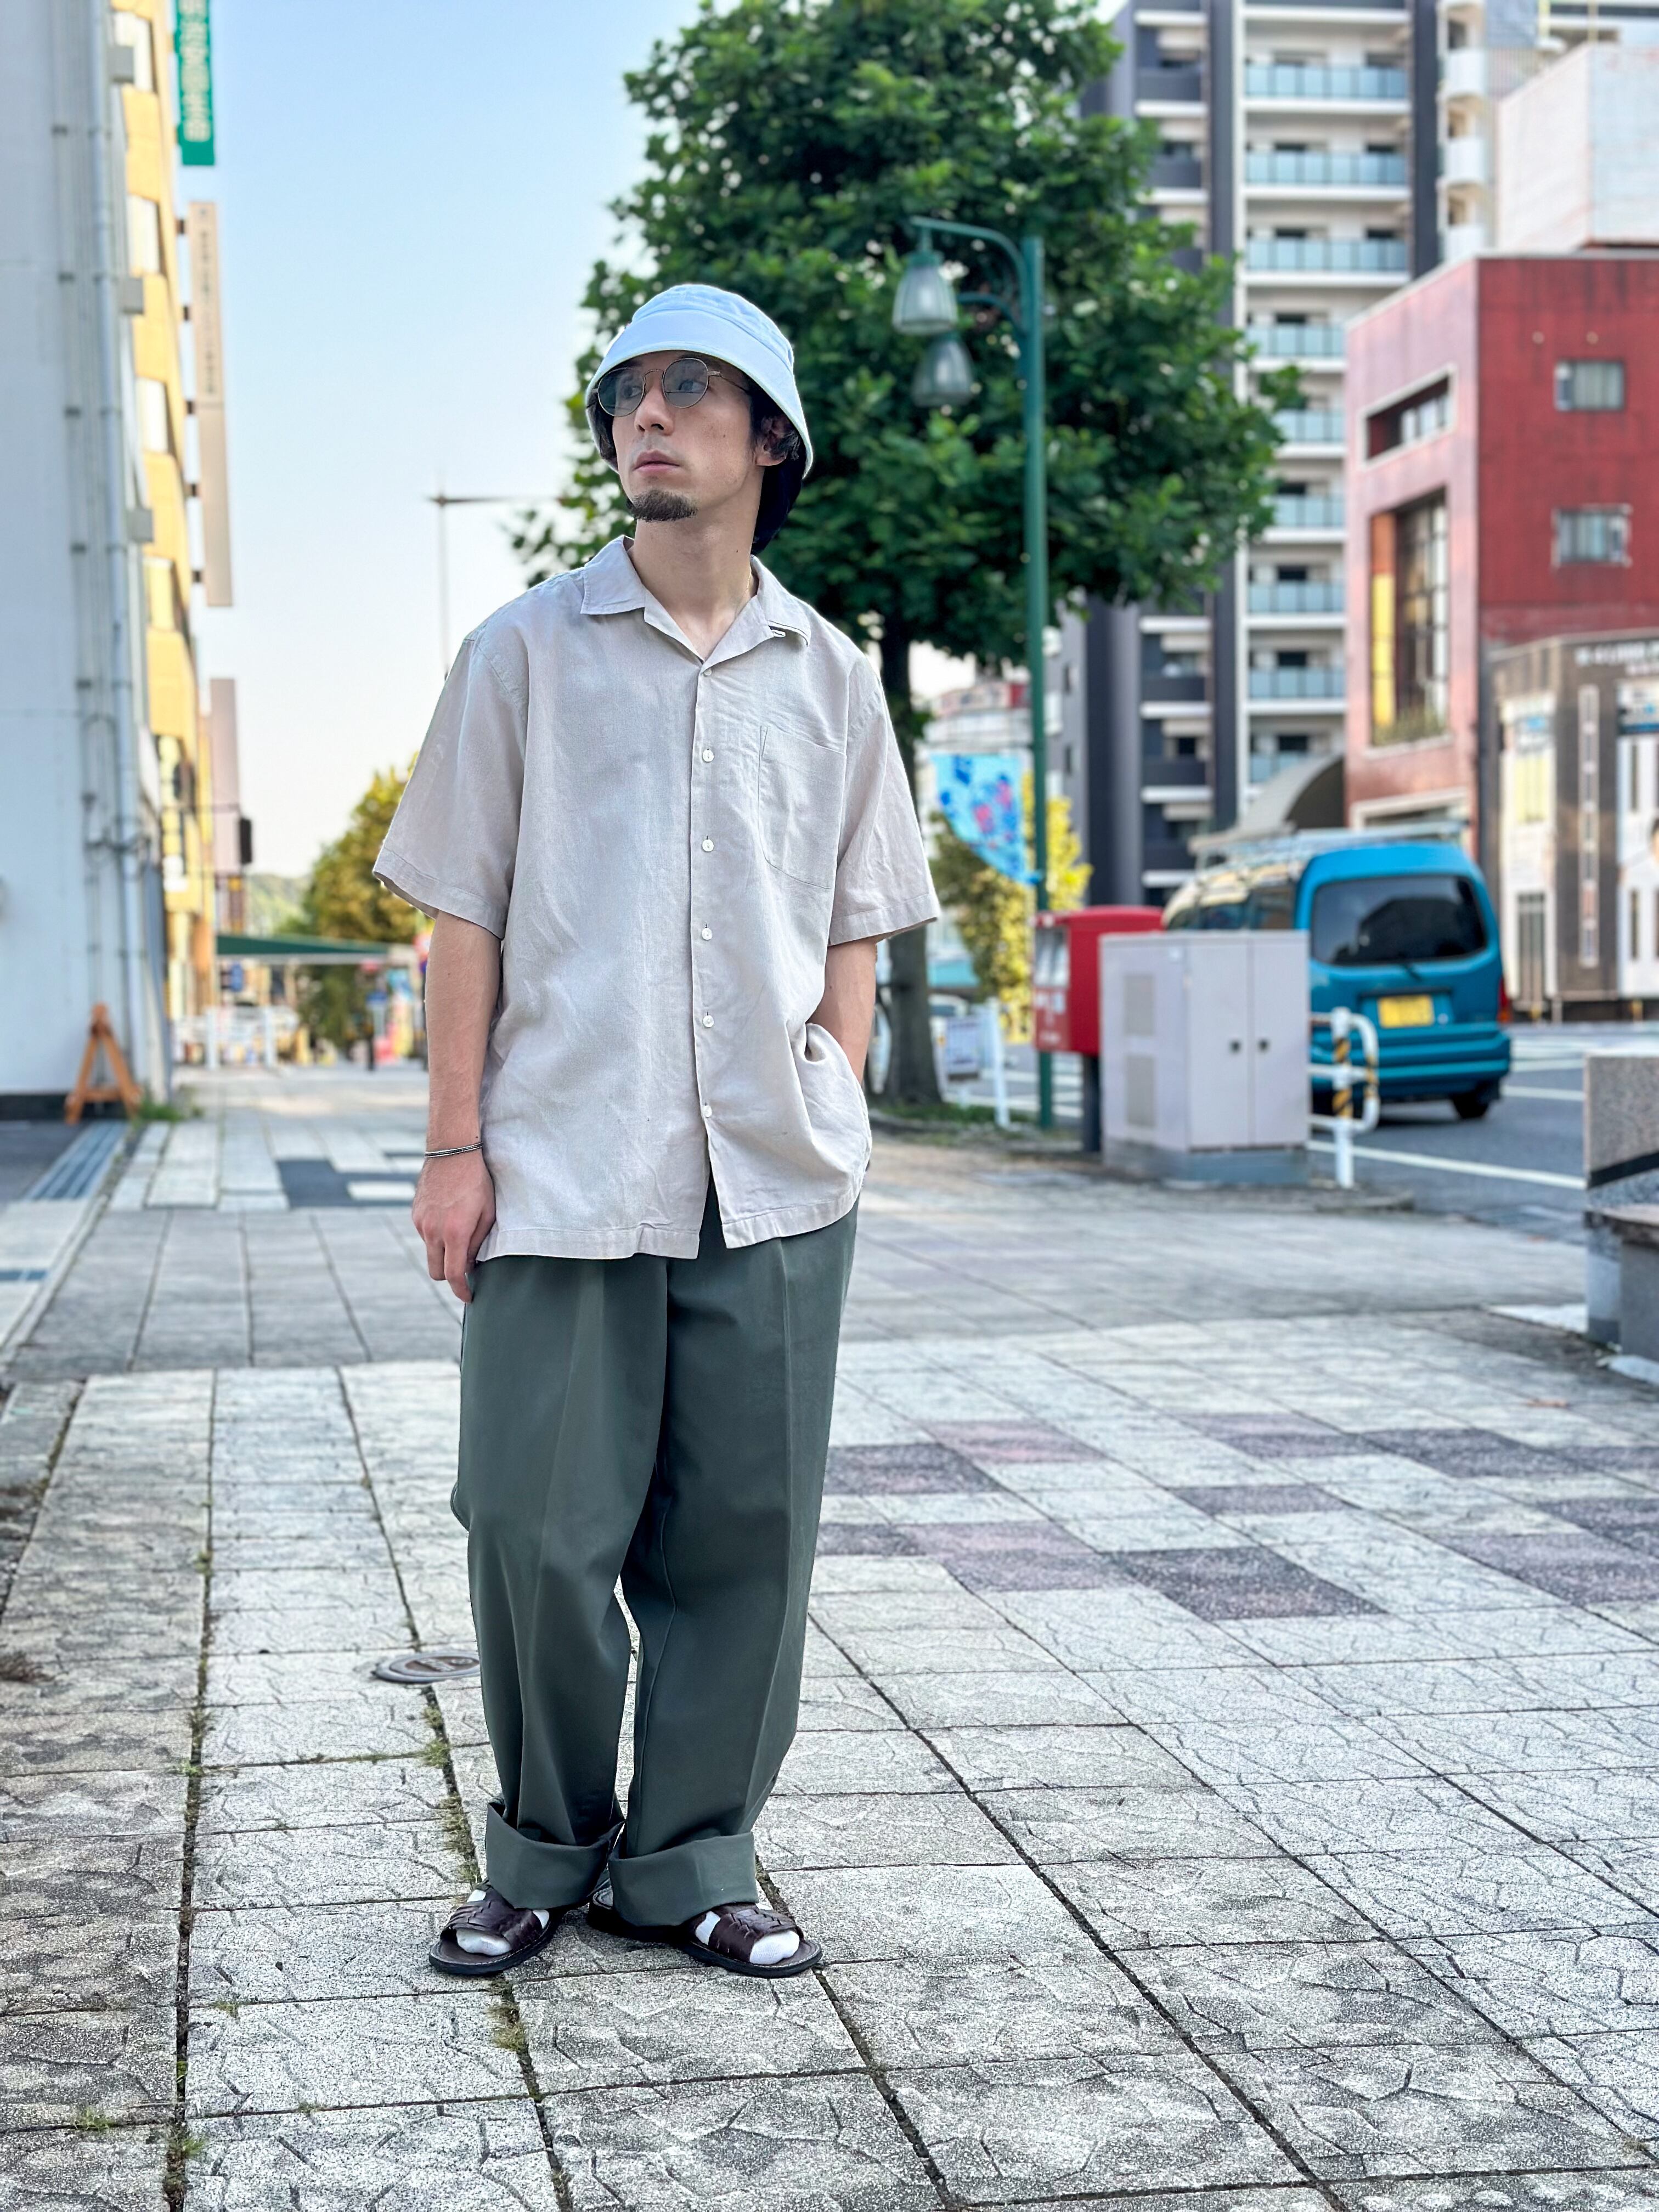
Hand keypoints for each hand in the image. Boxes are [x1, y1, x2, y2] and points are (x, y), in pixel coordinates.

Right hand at [413, 1150, 496, 1303]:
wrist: (452, 1151)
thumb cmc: (477, 1182)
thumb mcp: (488, 1213)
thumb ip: (478, 1243)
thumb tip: (470, 1265)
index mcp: (454, 1233)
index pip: (454, 1275)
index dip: (461, 1291)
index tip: (468, 1297)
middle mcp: (432, 1231)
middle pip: (436, 1272)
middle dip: (450, 1276)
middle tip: (466, 1269)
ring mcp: (420, 1223)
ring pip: (430, 1252)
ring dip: (443, 1252)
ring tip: (460, 1230)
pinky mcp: (414, 1214)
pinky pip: (425, 1235)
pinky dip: (436, 1235)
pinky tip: (449, 1217)